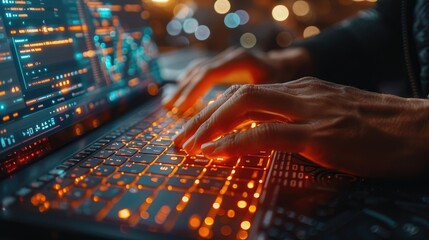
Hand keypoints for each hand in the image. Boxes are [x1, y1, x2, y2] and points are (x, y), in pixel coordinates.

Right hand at [163, 47, 312, 112]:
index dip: (193, 92)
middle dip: (183, 94)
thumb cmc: (285, 80)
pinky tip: (181, 96)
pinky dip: (189, 84)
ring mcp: (225, 59)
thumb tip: (232, 127)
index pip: (209, 75)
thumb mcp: (275, 91)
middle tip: (170, 111)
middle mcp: (229, 56)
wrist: (289, 64)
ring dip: (182, 88)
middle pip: (199, 73)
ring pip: (197, 70)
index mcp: (241, 60)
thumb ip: (254, 104)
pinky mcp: (223, 65)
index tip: (181, 110)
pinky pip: (201, 72)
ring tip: (169, 105)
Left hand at [174, 77, 428, 177]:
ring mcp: (310, 111)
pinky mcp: (320, 135)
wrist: (422, 129)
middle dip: (204, 118)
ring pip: (246, 107)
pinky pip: (267, 134)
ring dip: (211, 128)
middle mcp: (301, 94)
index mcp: (303, 90)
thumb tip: (271, 139)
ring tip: (189, 148)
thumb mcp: (333, 118)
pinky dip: (237, 143)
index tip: (196, 132)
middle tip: (181, 141)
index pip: (248, 95)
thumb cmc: (380, 129)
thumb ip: (301, 123)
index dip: (216, 113)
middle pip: (239, 96)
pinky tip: (217, 153)